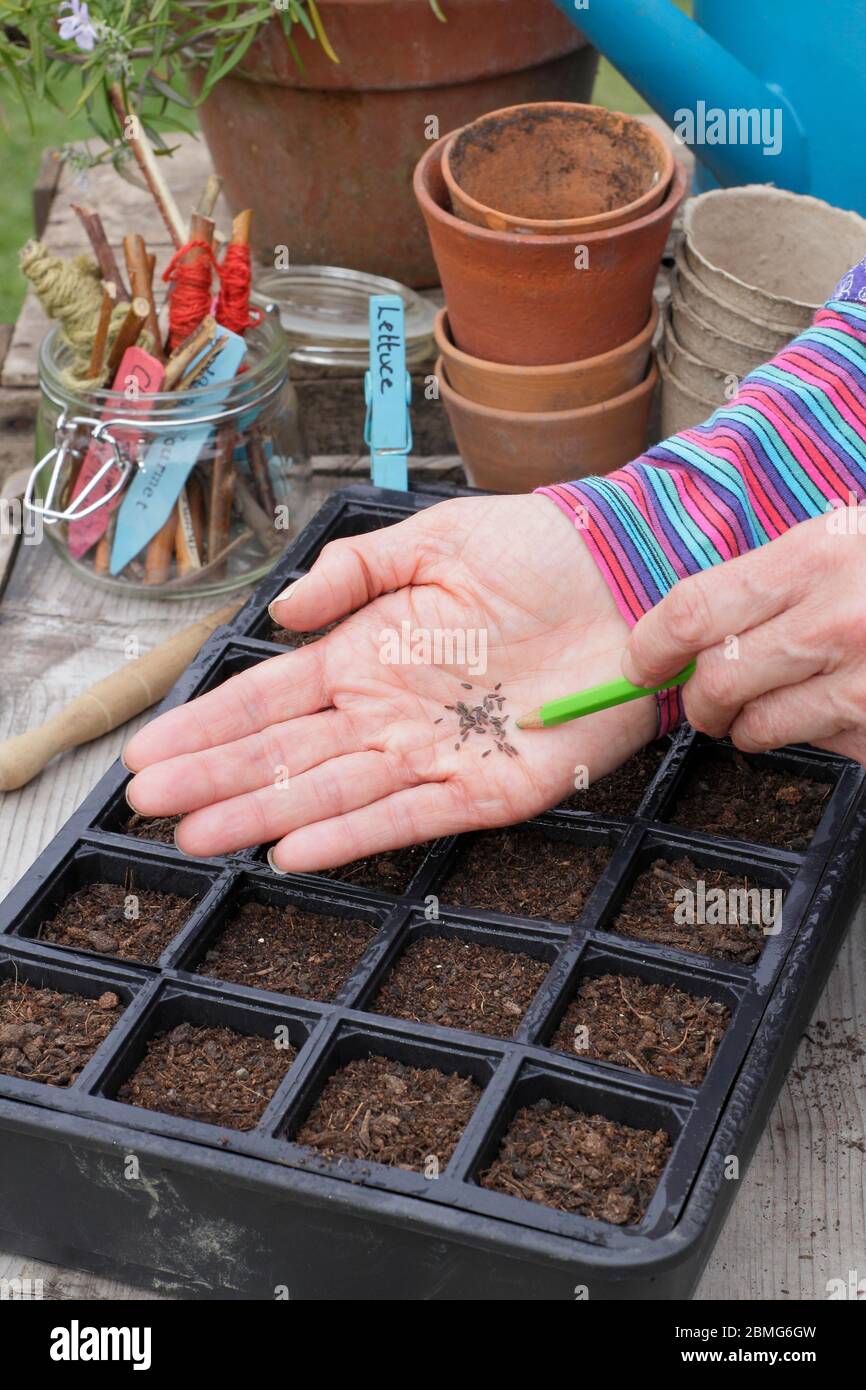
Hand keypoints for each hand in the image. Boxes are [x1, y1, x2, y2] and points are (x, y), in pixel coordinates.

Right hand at [124, 494, 656, 870]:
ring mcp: (436, 753)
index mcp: (372, 652)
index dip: (211, 724)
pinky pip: (410, 818)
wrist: (633, 578)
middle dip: (216, 779)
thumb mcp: (437, 539)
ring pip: (333, 793)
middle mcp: (391, 710)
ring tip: (197, 838)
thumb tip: (283, 610)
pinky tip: (292, 853)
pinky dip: (352, 837)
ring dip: (263, 816)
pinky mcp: (490, 790)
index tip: (151, 751)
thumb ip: (357, 572)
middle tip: (149, 808)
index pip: (273, 697)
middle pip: (287, 753)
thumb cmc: (541, 551)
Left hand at [622, 510, 865, 766]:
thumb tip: (691, 623)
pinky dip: (815, 733)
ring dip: (753, 725)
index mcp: (815, 558)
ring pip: (758, 726)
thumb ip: (773, 576)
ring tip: (782, 699)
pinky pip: (816, 745)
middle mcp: (836, 621)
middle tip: (712, 700)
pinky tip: (841, 701)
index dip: (652, 647)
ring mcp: (863, 683)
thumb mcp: (840, 543)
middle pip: (717, 680)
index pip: (694, 610)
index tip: (640, 666)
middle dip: (702, 701)